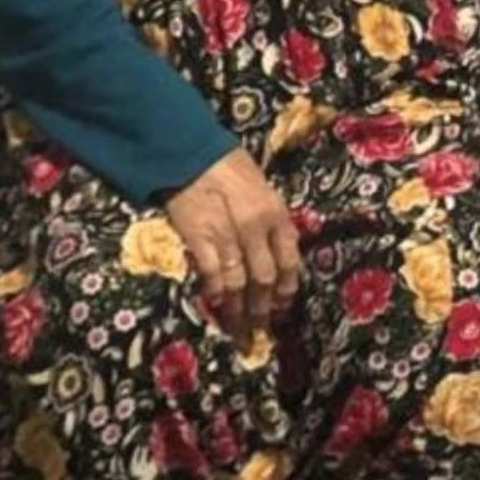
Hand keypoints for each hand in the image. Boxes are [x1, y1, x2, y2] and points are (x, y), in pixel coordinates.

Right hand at [165, 147, 300, 342]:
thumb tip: (275, 253)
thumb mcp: (261, 187)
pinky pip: (212, 275)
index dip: (287, 289)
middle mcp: (256, 227)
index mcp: (276, 213)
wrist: (189, 150)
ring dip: (239, 311)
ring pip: (239, 284)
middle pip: (264, 279)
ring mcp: (227, 235)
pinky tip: (217, 305)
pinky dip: (216, 293)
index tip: (283, 306)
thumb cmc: (227, 164)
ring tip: (239, 330)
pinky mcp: (199, 238)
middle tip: (260, 328)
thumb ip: (270, 220)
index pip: (290, 261)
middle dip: (263, 308)